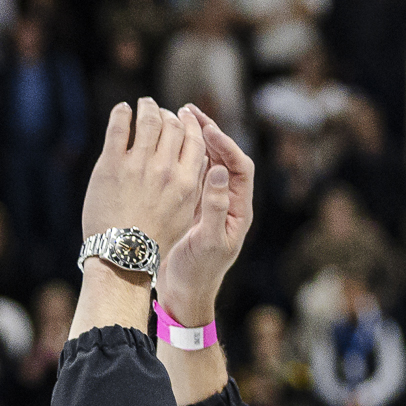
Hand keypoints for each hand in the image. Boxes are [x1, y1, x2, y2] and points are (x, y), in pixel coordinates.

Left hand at [79, 100, 205, 264]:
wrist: (123, 255)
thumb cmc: (154, 239)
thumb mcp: (185, 214)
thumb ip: (193, 186)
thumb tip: (200, 160)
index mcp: (186, 182)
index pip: (195, 140)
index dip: (190, 124)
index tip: (184, 117)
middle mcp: (165, 170)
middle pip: (173, 126)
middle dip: (168, 114)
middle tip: (161, 111)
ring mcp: (138, 166)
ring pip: (148, 121)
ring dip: (147, 107)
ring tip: (143, 104)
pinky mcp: (112, 165)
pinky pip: (119, 127)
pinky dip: (122, 113)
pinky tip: (122, 111)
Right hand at [155, 105, 253, 324]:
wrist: (185, 294)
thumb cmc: (199, 273)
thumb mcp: (209, 242)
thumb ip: (215, 208)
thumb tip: (218, 171)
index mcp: (238, 210)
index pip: (240, 167)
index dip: (226, 145)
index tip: (207, 129)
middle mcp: (227, 202)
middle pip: (224, 158)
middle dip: (209, 133)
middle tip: (188, 110)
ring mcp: (210, 203)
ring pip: (206, 162)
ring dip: (194, 140)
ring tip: (176, 117)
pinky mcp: (192, 206)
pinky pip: (191, 173)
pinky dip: (181, 155)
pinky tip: (166, 143)